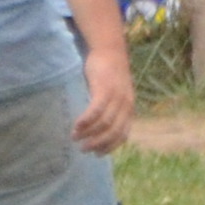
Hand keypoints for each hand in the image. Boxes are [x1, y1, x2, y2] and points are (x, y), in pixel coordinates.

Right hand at [71, 35, 134, 155]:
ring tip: (75, 137)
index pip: (122, 135)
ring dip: (89, 133)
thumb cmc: (109, 72)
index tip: (96, 154)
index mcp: (129, 108)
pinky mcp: (105, 89)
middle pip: (113, 132)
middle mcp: (126, 105)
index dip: (110, 147)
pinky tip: (76, 126)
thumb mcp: (115, 93)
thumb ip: (111, 108)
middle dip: (98, 144)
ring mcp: (116, 97)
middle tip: (83, 149)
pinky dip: (86, 121)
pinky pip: (96, 110)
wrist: (110, 50)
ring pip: (104, 123)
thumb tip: (98, 126)